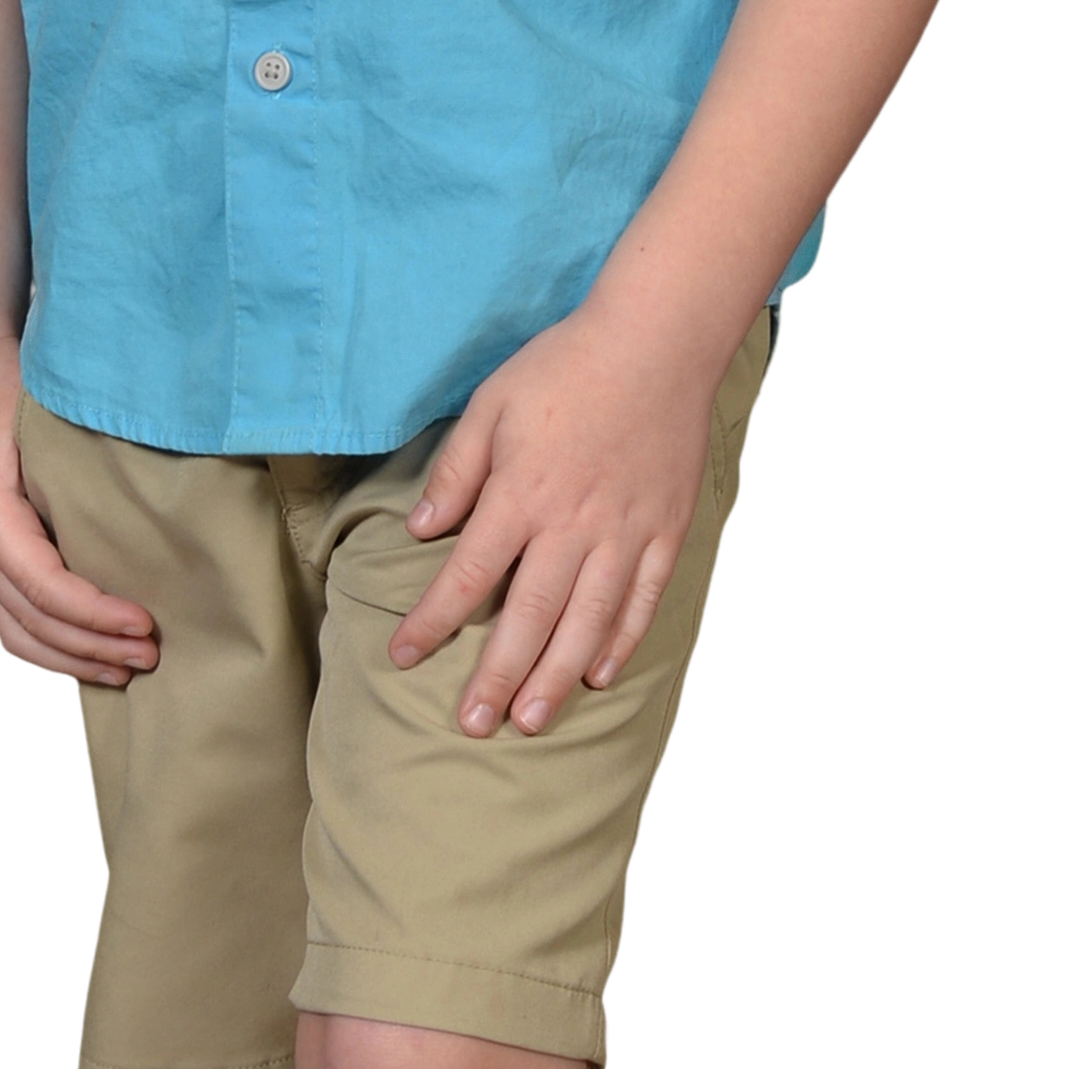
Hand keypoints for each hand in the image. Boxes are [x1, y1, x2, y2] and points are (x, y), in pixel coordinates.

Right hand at [0, 339, 161, 691]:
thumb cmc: (17, 389)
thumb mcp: (49, 424)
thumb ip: (84, 472)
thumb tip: (149, 507)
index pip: (47, 590)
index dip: (97, 617)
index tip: (146, 625)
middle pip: (34, 623)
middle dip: (93, 647)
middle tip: (151, 656)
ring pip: (17, 635)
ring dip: (72, 659)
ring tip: (125, 668)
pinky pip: (11, 621)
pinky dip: (49, 647)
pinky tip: (87, 653)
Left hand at [387, 298, 718, 737]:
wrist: (657, 342)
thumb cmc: (565, 365)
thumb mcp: (492, 403)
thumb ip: (457, 471)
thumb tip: (419, 530)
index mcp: (522, 494)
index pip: (468, 574)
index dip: (432, 620)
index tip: (402, 655)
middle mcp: (572, 526)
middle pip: (528, 616)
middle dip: (497, 676)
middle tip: (473, 726)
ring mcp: (625, 533)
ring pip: (586, 622)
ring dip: (555, 676)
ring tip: (531, 722)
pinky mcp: (666, 531)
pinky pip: (642, 600)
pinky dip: (620, 642)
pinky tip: (597, 674)